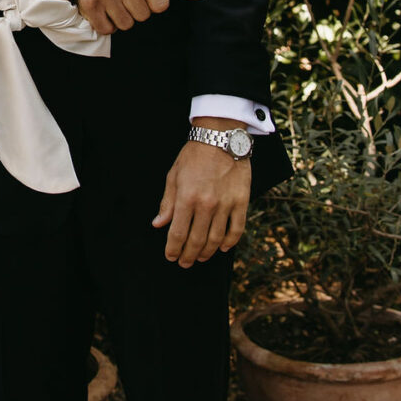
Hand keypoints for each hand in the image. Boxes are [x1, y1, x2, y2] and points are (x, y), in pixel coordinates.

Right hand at [74, 0, 204, 35]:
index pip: (161, 6)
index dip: (154, 3)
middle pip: (143, 17)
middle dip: (137, 10)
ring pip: (126, 25)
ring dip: (123, 18)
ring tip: (116, 2)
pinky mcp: (89, 4)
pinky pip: (108, 30)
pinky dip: (108, 25)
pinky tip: (105, 10)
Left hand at [152, 129, 250, 266]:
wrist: (220, 137)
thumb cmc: (194, 155)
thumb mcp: (173, 176)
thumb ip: (167, 203)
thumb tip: (159, 224)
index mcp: (187, 198)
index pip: (178, 233)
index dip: (173, 249)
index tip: (170, 256)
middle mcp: (207, 204)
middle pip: (196, 240)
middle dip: (188, 256)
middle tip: (184, 263)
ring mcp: (226, 204)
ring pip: (216, 239)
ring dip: (207, 252)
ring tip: (200, 257)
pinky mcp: (241, 201)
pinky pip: (237, 229)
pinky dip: (230, 242)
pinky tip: (223, 247)